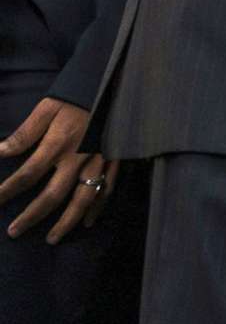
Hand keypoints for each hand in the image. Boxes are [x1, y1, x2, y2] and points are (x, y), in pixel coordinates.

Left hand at [0, 99, 115, 242]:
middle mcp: (78, 158)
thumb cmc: (77, 96)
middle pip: (53, 195)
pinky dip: (97, 208)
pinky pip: (107, 190)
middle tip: (14, 232)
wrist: (116, 85)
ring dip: (65, 222)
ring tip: (52, 238)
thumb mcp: (47, 107)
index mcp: (58, 143)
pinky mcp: (115, 161)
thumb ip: (25, 132)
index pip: (27, 174)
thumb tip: (0, 151)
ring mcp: (99, 162)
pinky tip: (87, 221)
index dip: (7, 191)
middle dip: (32, 216)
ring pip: (82, 200)